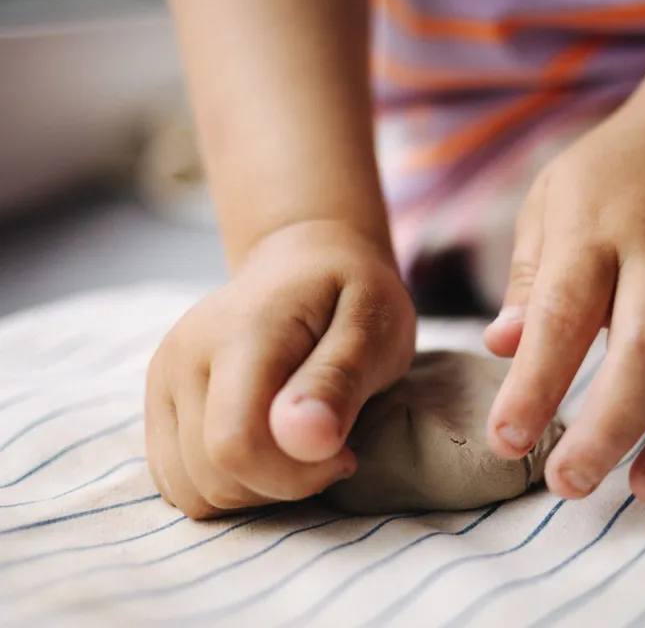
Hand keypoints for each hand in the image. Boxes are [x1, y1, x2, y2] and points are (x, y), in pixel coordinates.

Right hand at [145, 221, 415, 518]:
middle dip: (282, 484)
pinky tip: (267, 450)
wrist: (303, 264)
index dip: (296, 475)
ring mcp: (163, 380)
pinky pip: (179, 485)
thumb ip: (339, 379)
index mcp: (240, 332)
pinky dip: (227, 485)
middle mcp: (184, 356)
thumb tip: (305, 439)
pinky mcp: (158, 404)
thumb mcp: (374, 324)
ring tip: (297, 444)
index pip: (236, 444)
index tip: (345, 453)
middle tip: (329, 445)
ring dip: (254, 489)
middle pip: (213, 478)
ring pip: (192, 492)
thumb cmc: (350, 294)